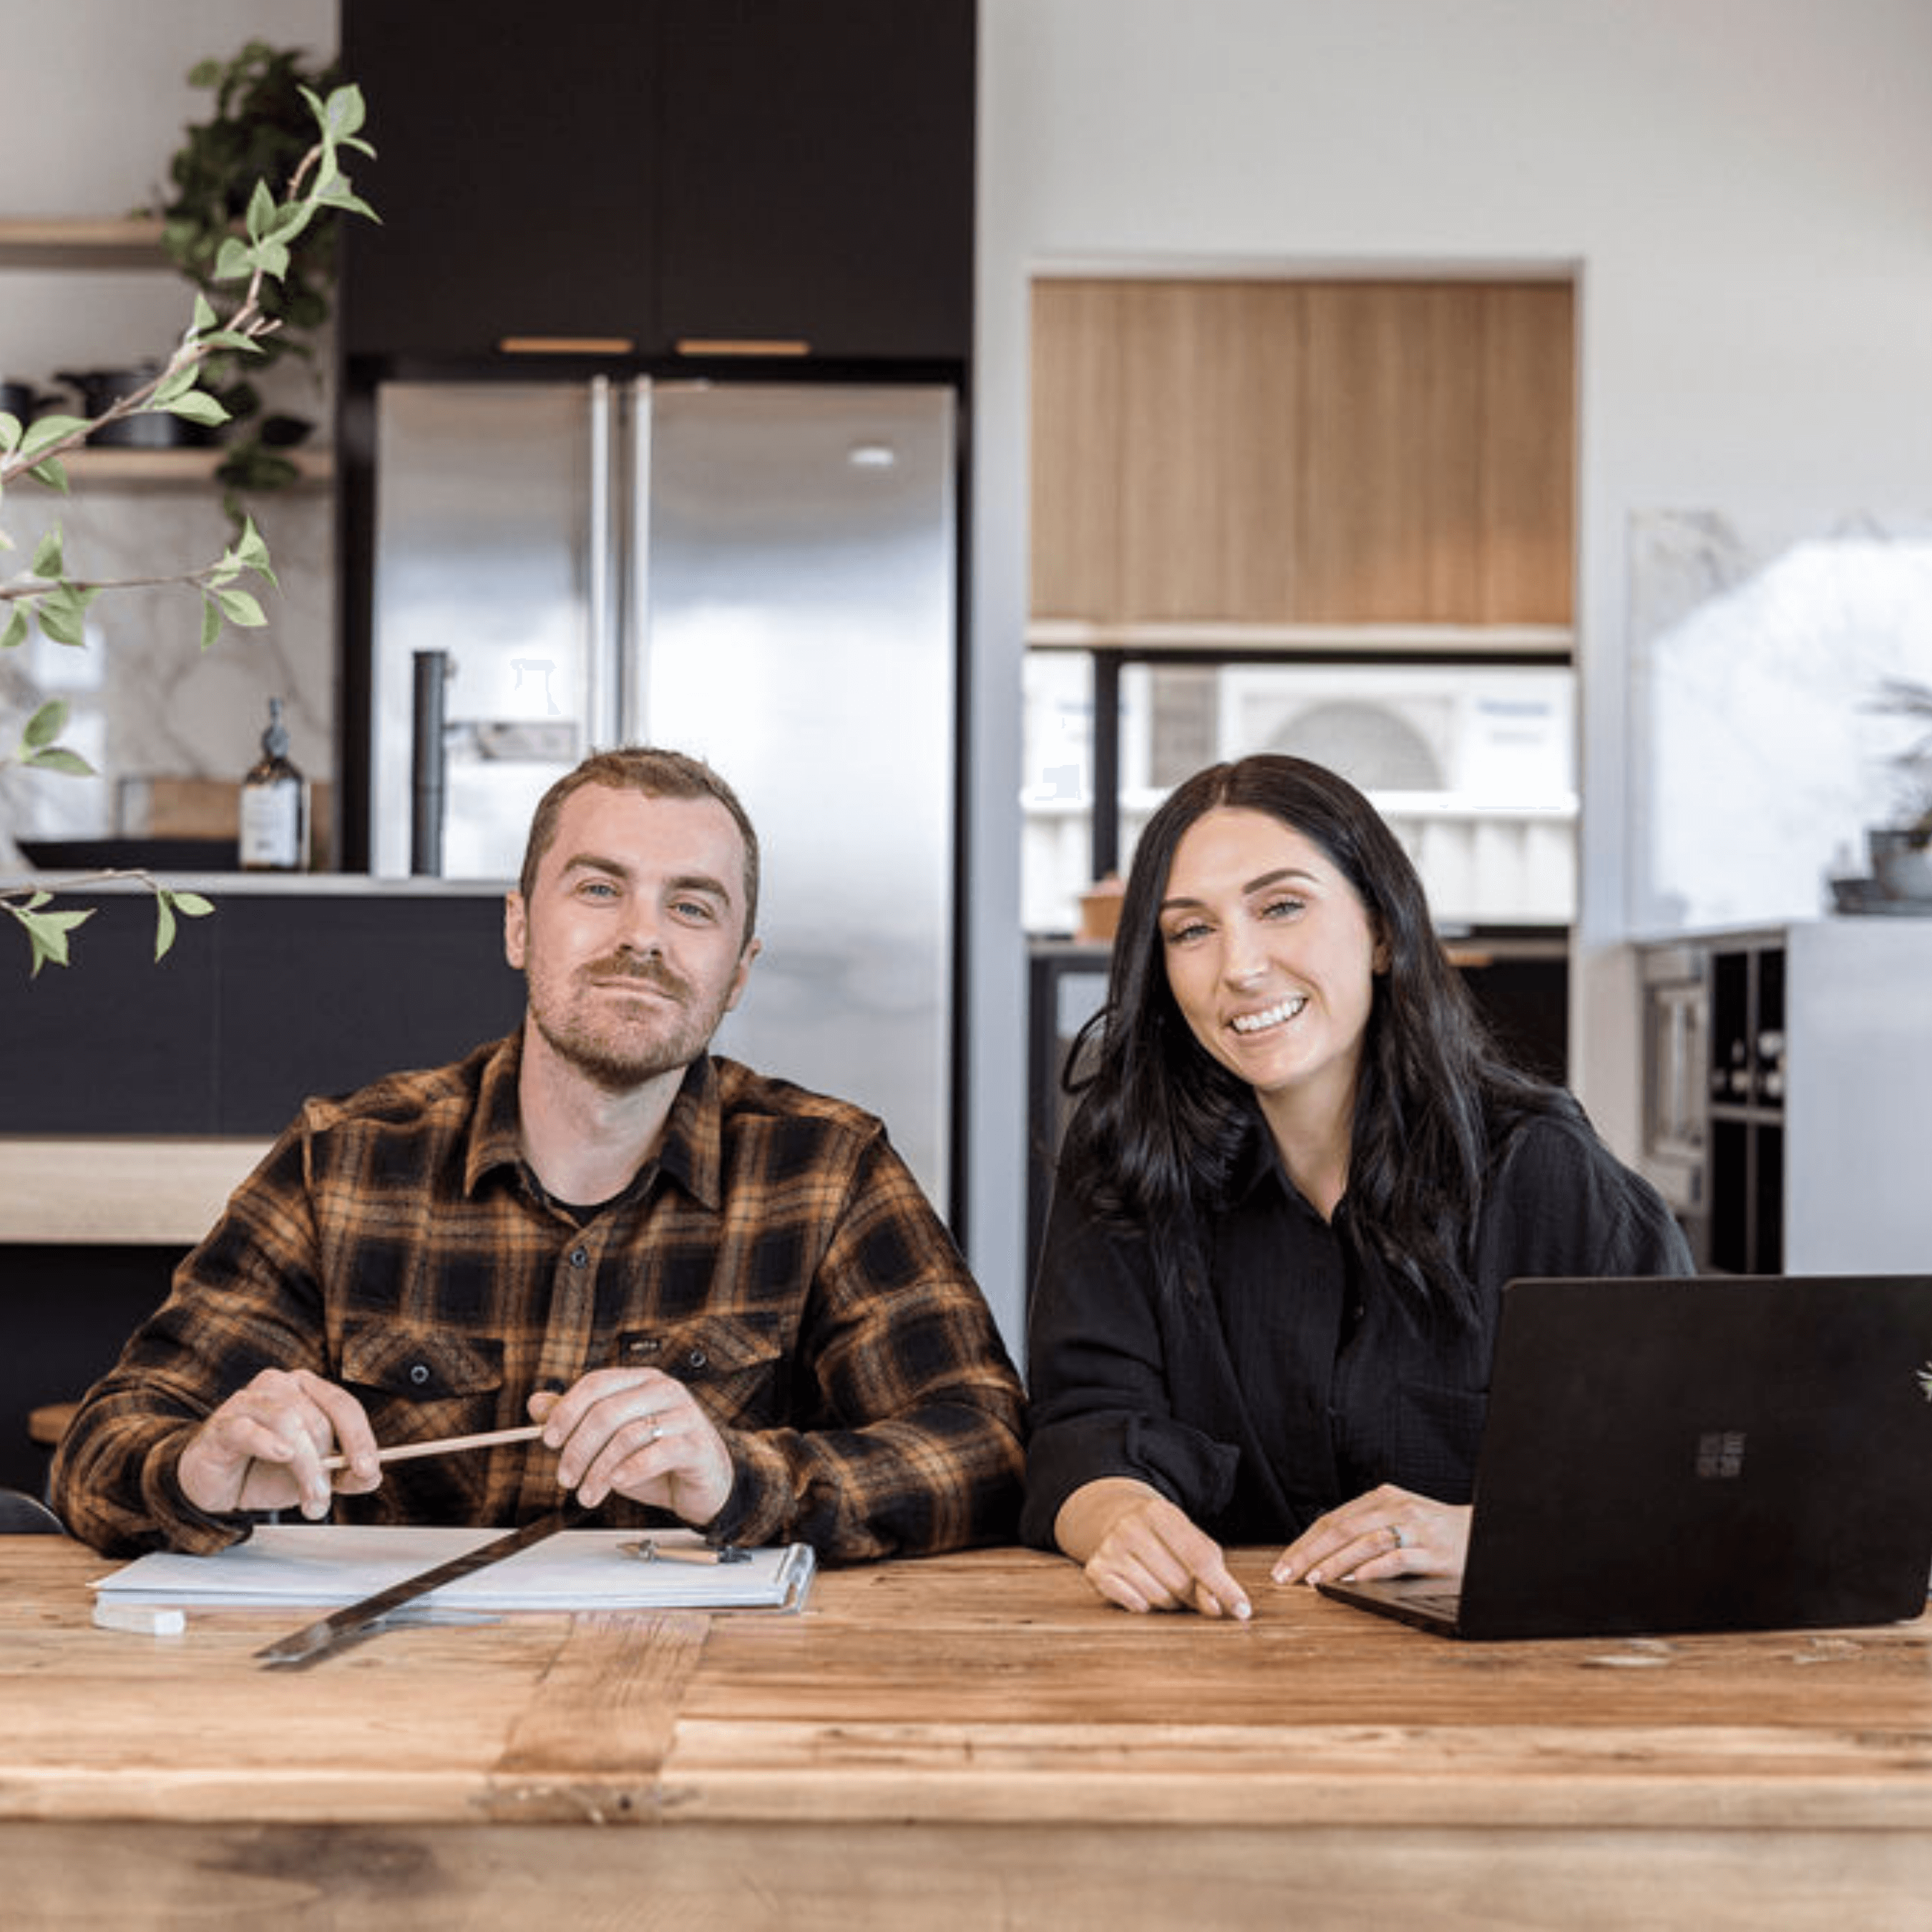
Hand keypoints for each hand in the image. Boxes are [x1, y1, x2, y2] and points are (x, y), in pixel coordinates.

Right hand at [176, 1367, 380, 1520]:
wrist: (215, 1486)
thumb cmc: (264, 1471)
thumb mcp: (313, 1476)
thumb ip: (344, 1474)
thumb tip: (371, 1476)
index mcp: (308, 1390)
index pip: (343, 1406)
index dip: (360, 1437)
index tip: (367, 1468)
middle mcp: (280, 1386)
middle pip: (318, 1419)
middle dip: (327, 1465)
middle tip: (324, 1498)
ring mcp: (249, 1401)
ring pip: (290, 1422)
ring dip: (305, 1466)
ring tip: (308, 1498)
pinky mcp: (223, 1424)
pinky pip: (248, 1428)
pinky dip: (268, 1442)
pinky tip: (281, 1455)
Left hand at [531, 1368, 733, 1527]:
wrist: (703, 1483)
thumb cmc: (657, 1457)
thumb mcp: (611, 1439)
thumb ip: (577, 1419)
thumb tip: (536, 1404)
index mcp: (641, 1380)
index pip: (597, 1383)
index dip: (567, 1410)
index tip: (548, 1439)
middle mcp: (664, 1391)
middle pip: (608, 1411)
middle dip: (578, 1448)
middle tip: (565, 1477)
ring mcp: (684, 1415)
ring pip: (628, 1435)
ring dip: (599, 1470)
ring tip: (587, 1494)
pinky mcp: (696, 1444)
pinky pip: (658, 1453)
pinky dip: (630, 1471)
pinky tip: (617, 1483)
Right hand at [1054, 1476, 1250, 1619]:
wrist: (1118, 1519)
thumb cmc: (1167, 1537)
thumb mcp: (1193, 1542)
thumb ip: (1211, 1573)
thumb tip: (1216, 1608)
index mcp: (1160, 1512)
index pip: (1200, 1558)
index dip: (1224, 1588)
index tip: (1243, 1610)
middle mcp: (1131, 1527)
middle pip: (1179, 1583)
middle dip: (1193, 1595)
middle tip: (1191, 1590)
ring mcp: (1110, 1548)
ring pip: (1157, 1598)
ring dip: (1169, 1601)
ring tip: (1165, 1584)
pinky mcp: (1096, 1570)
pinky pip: (1133, 1604)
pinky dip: (1144, 1604)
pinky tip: (1143, 1588)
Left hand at [1270, 1484, 1470, 1588]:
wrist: (1486, 1531)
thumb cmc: (1436, 1530)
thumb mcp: (1399, 1518)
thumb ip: (1367, 1529)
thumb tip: (1322, 1555)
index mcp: (1382, 1498)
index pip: (1333, 1520)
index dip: (1304, 1543)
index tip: (1283, 1565)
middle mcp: (1395, 1507)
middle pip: (1341, 1529)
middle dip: (1309, 1553)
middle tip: (1286, 1575)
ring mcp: (1415, 1529)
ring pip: (1365, 1543)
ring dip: (1336, 1562)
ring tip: (1314, 1579)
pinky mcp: (1434, 1552)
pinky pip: (1398, 1559)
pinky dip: (1373, 1570)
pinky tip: (1355, 1581)